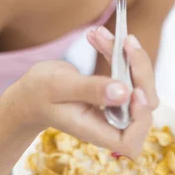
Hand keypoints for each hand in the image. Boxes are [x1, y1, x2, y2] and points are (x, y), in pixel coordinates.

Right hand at [4, 30, 157, 159]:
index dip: (140, 117)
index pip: (130, 141)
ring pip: (139, 84)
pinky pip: (127, 73)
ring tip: (100, 34)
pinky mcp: (115, 93)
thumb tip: (124, 92)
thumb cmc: (38, 94)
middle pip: (144, 106)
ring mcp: (114, 108)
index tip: (134, 88)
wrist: (30, 92)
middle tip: (126, 42)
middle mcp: (109, 123)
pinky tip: (98, 36)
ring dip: (125, 55)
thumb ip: (90, 90)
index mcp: (95, 131)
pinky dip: (116, 52)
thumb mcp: (59, 87)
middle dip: (139, 70)